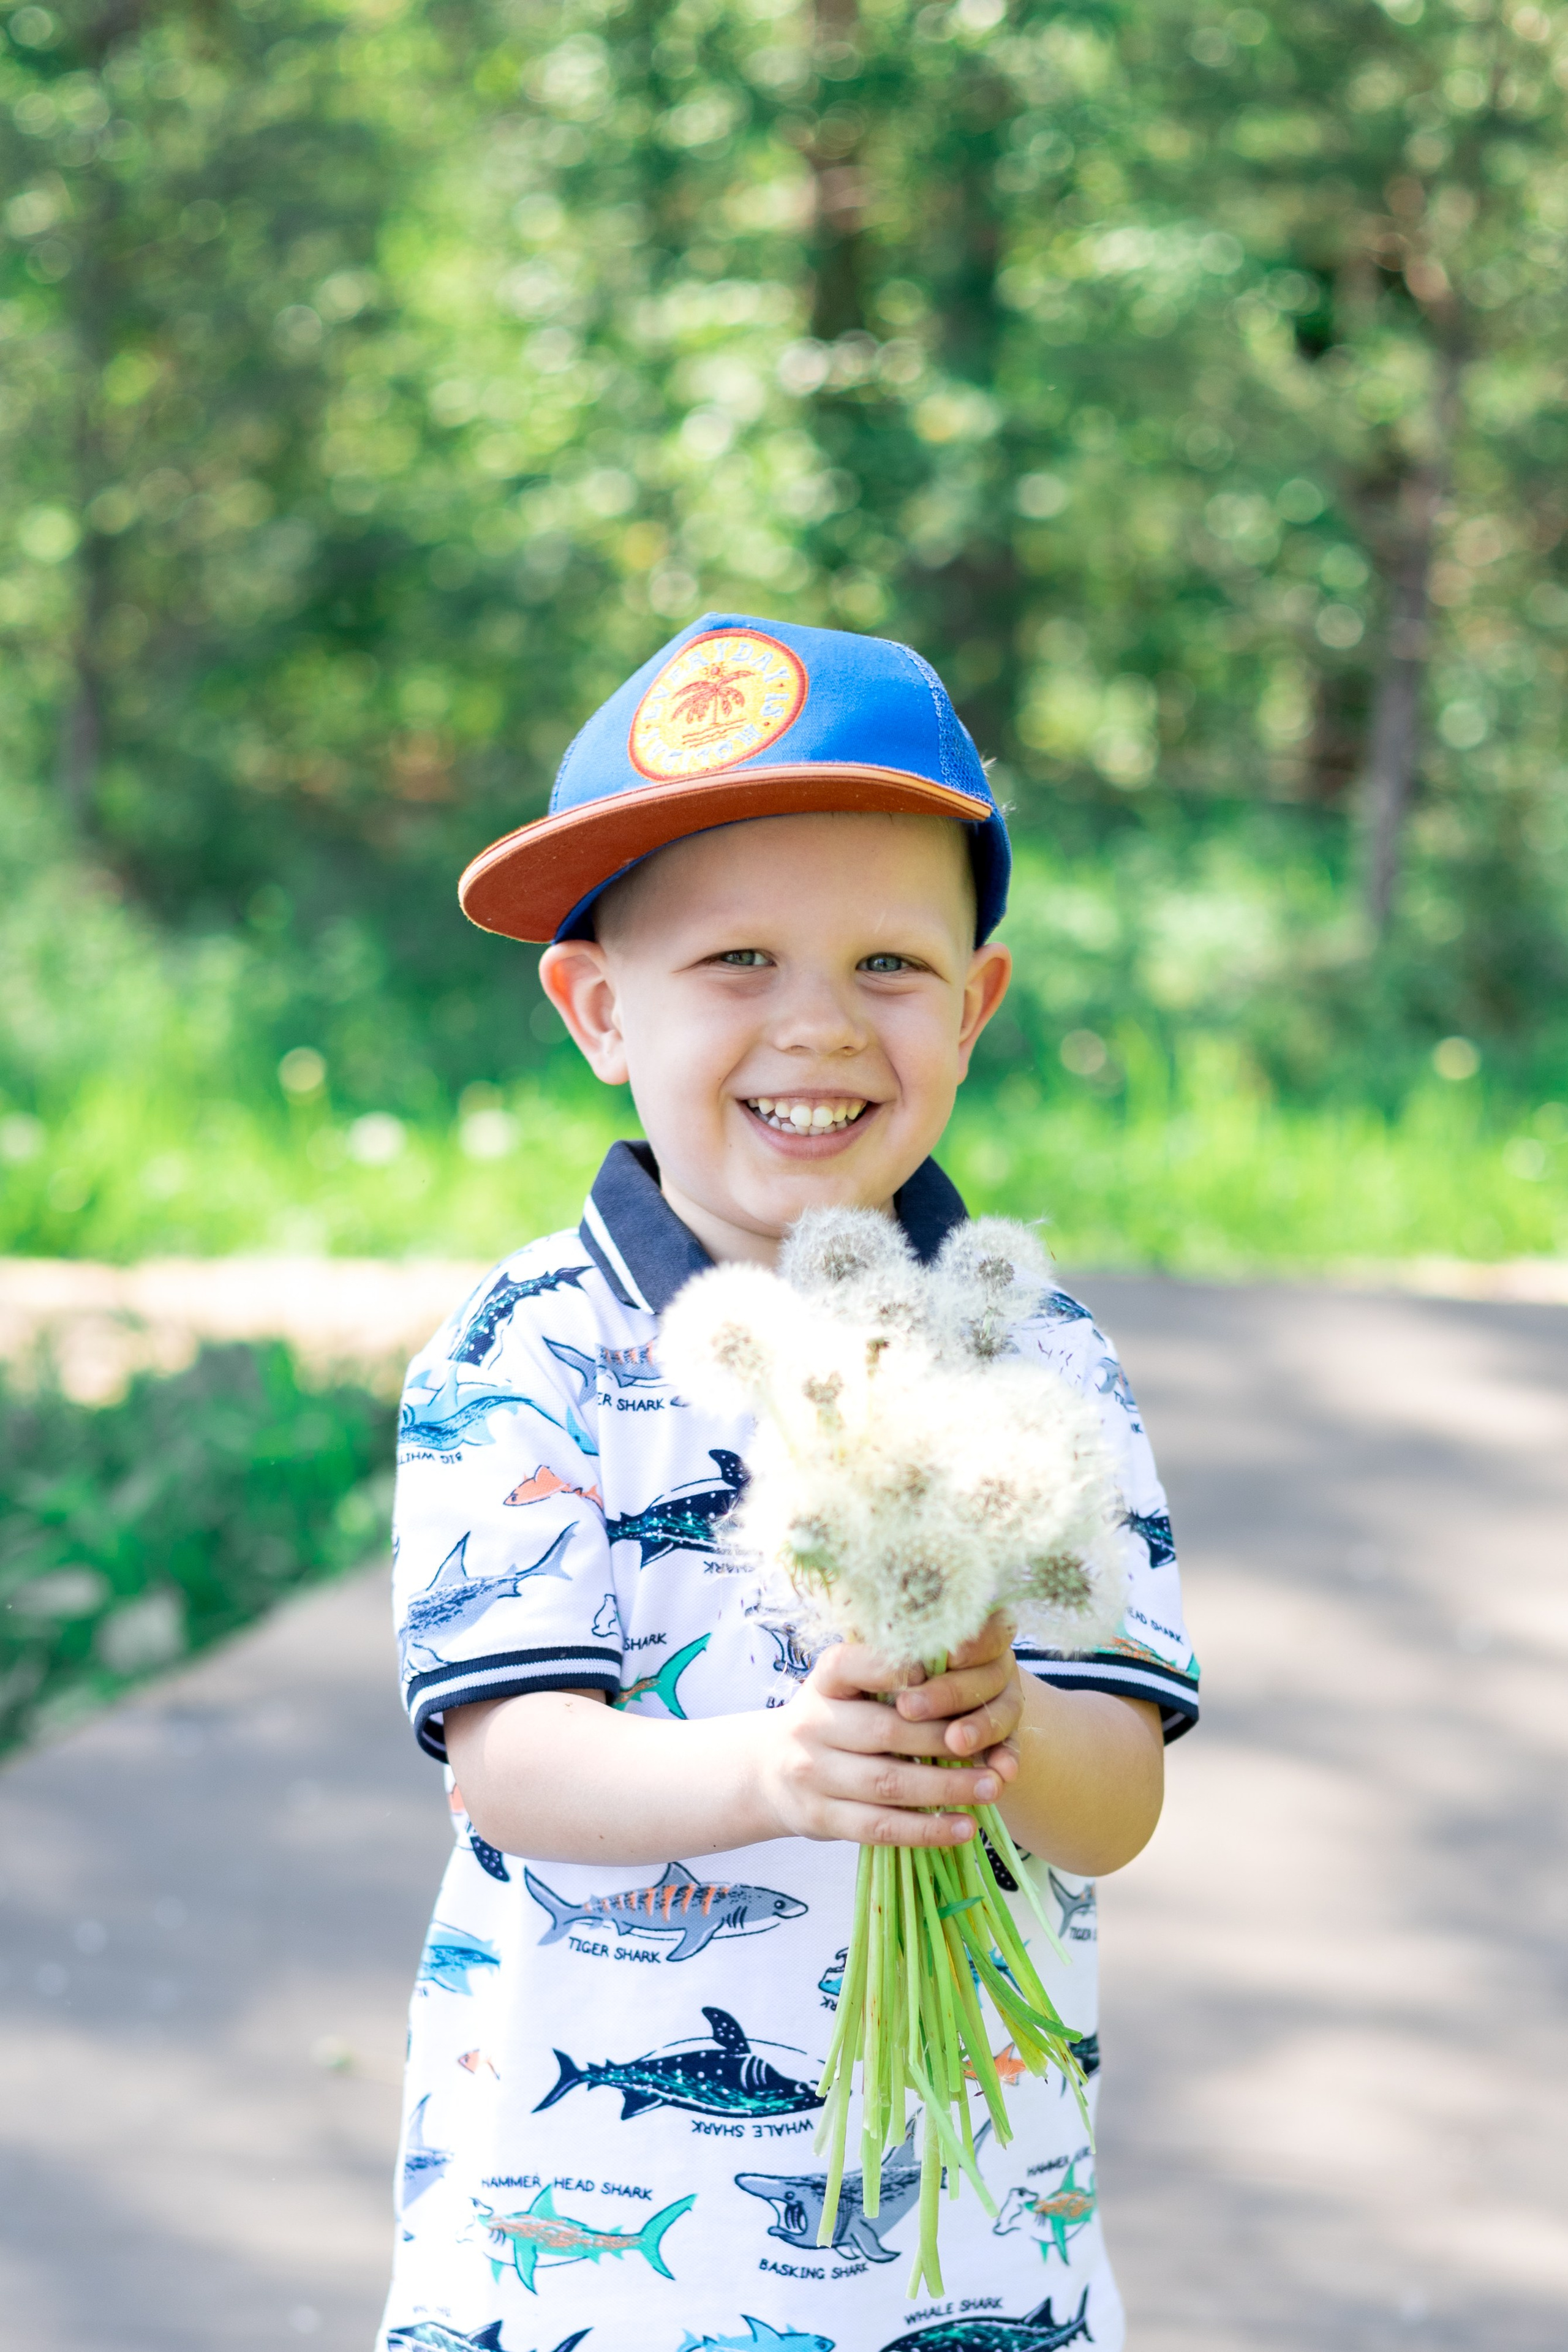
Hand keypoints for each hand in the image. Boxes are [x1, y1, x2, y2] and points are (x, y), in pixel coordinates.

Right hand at [751, 1622, 1016, 1847]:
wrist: (769, 1770)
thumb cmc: (832, 1719)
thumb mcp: (846, 1685)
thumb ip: (888, 1675)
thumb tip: (959, 1667)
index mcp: (824, 1680)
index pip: (852, 1664)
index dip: (892, 1668)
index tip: (934, 1671)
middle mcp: (812, 1723)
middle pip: (885, 1731)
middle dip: (944, 1739)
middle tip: (991, 1746)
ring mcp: (812, 1774)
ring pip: (888, 1783)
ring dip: (946, 1788)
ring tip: (991, 1788)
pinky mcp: (820, 1818)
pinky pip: (879, 1828)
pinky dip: (926, 1830)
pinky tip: (964, 1828)